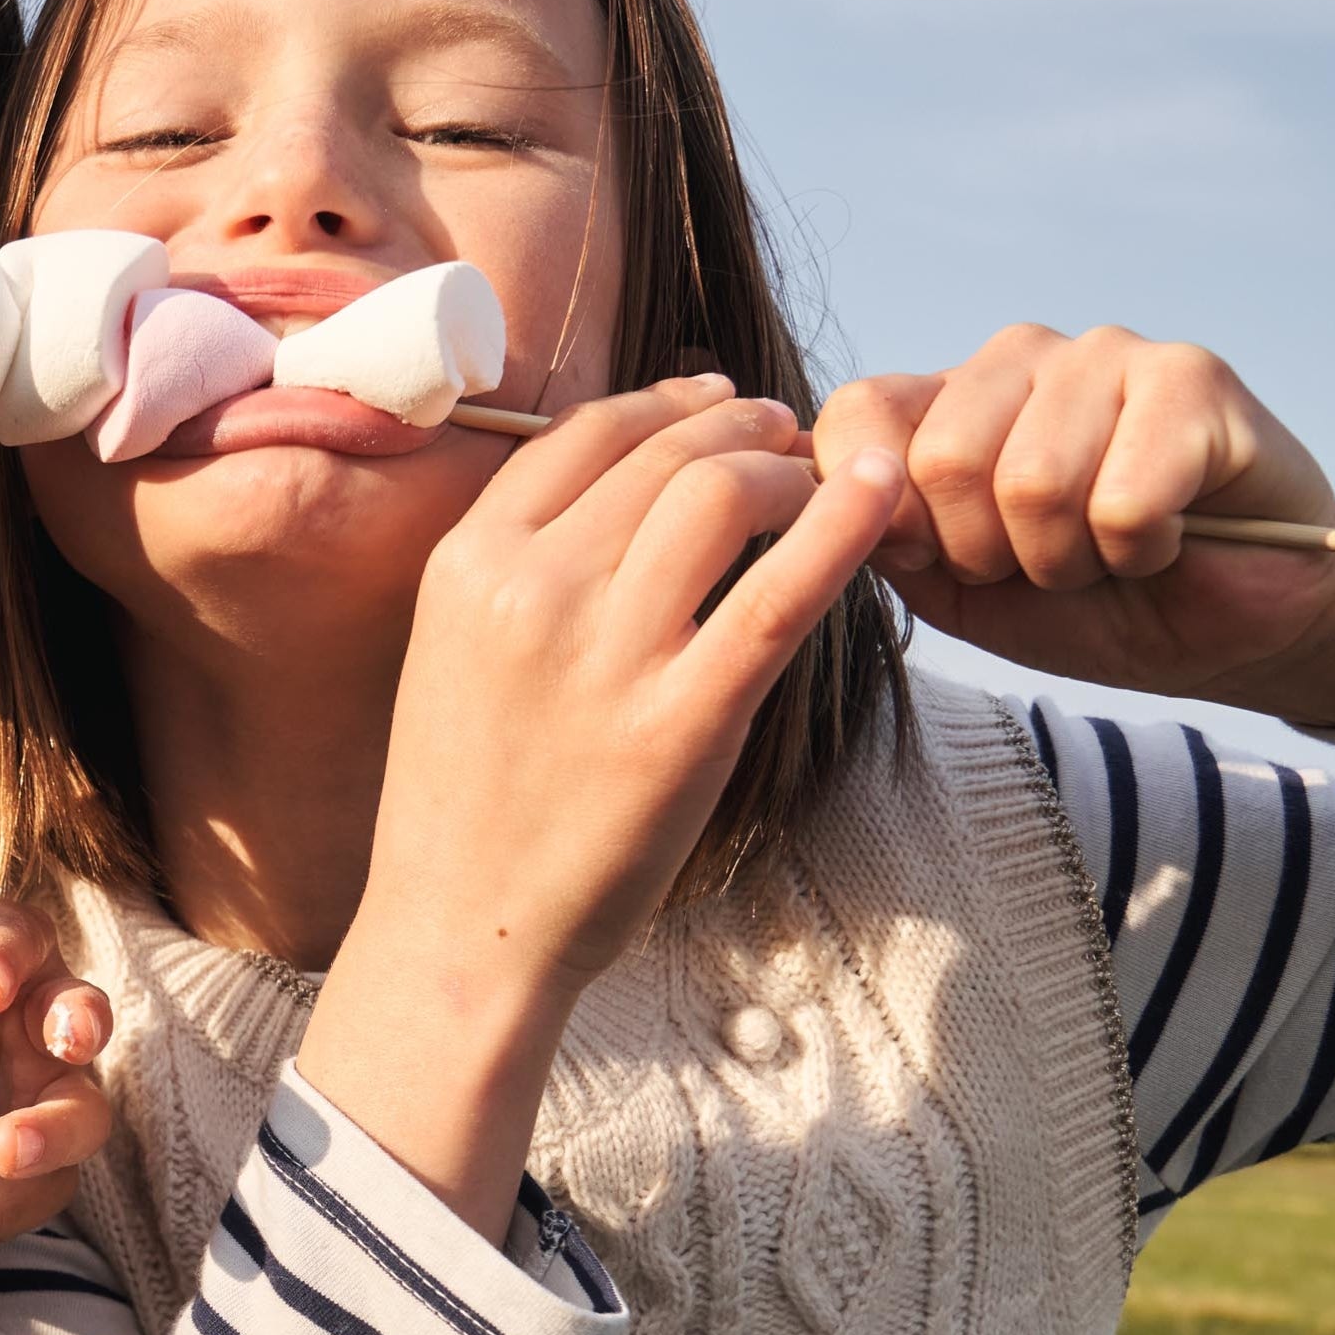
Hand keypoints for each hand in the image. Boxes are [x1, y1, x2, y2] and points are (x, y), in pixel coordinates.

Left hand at [0, 898, 112, 1256]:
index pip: (13, 933)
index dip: (11, 951)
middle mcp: (21, 1028)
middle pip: (80, 1009)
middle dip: (83, 1020)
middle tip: (67, 1040)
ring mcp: (35, 1102)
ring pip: (84, 1113)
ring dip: (53, 1133)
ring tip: (0, 1153)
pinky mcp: (34, 1177)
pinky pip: (30, 1195)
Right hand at [366, 376, 901, 991]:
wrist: (461, 932)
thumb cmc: (465, 801)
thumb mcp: (454, 651)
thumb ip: (520, 567)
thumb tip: (623, 481)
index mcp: (467, 564)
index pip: (585, 431)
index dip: (667, 402)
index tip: (716, 405)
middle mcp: (531, 591)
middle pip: (663, 451)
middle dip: (743, 427)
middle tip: (789, 438)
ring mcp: (607, 657)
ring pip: (721, 492)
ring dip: (787, 467)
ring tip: (819, 480)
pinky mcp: (681, 725)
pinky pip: (778, 596)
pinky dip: (842, 528)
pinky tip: (881, 494)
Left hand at [815, 325, 1334, 725]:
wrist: (1225, 632)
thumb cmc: (1089, 603)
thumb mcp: (955, 589)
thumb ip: (880, 535)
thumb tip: (825, 481)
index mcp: (948, 399)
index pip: (856, 414)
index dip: (891, 518)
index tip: (946, 560)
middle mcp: (1018, 358)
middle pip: (941, 462)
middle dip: (990, 556)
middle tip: (1046, 562)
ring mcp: (1106, 355)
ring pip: (1032, 483)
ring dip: (1069, 559)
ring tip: (1106, 551)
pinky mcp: (1190, 377)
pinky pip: (1121, 499)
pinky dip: (1141, 551)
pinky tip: (1167, 536)